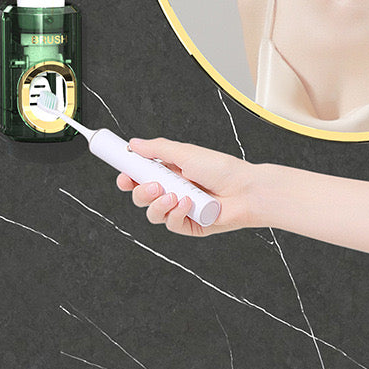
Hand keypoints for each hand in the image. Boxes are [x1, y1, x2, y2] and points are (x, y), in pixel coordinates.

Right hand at [115, 138, 256, 236]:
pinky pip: (171, 224)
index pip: (141, 175)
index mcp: (171, 170)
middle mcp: (174, 189)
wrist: (245, 190)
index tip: (122, 175)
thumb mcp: (187, 153)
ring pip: (152, 213)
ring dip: (158, 204)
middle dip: (140, 192)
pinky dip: (177, 214)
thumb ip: (158, 149)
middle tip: (152, 185)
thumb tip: (134, 144)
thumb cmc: (222, 168)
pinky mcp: (189, 224)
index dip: (128, 176)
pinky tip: (189, 204)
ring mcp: (180, 208)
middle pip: (141, 196)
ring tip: (175, 195)